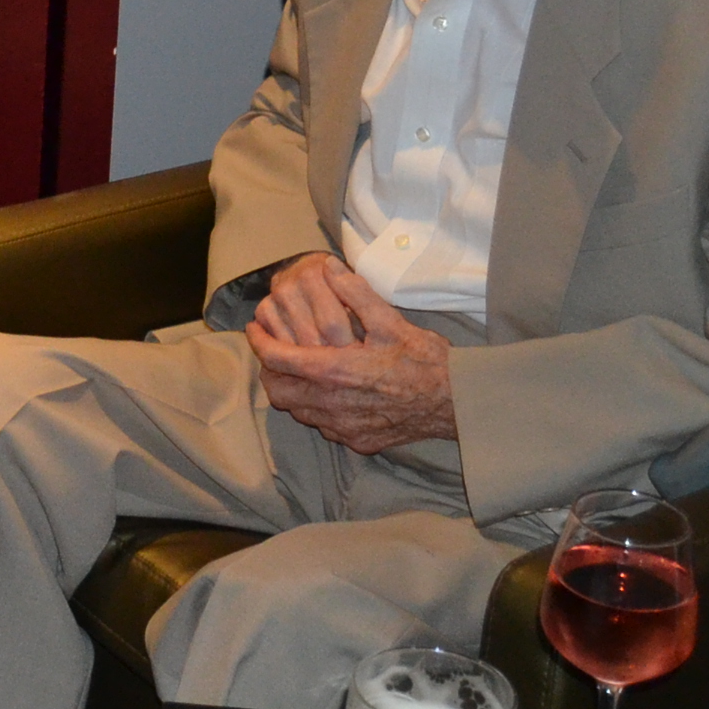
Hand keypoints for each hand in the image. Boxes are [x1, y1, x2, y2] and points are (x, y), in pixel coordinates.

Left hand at [247, 262, 456, 453]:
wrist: (456, 403)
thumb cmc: (425, 360)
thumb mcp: (391, 320)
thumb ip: (355, 293)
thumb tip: (329, 267)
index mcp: (334, 371)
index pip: (277, 359)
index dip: (258, 342)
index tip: (253, 328)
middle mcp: (332, 404)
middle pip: (278, 390)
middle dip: (269, 369)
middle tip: (273, 348)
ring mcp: (344, 427)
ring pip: (297, 411)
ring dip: (291, 390)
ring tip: (298, 368)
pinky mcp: (358, 441)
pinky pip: (322, 426)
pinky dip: (314, 409)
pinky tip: (327, 393)